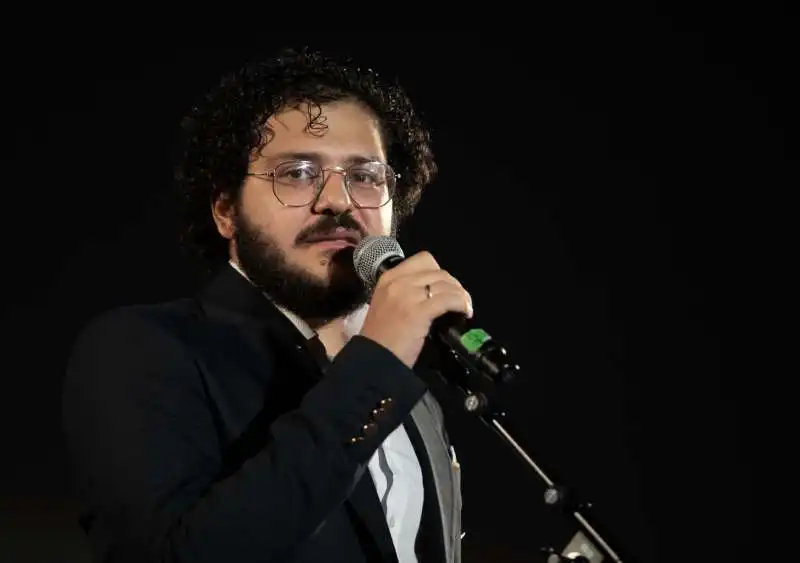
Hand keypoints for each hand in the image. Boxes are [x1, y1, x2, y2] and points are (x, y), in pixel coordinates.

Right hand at [358, 251, 472, 367]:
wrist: (374, 360)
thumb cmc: (381, 338)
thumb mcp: (387, 304)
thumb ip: (405, 293)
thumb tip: (431, 292)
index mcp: (389, 278)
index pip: (423, 260)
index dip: (439, 273)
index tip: (444, 287)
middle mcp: (398, 282)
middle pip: (439, 272)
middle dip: (453, 285)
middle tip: (458, 300)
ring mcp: (409, 295)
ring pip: (446, 284)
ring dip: (461, 295)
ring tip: (464, 308)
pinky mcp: (420, 311)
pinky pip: (449, 299)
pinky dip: (461, 304)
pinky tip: (465, 313)